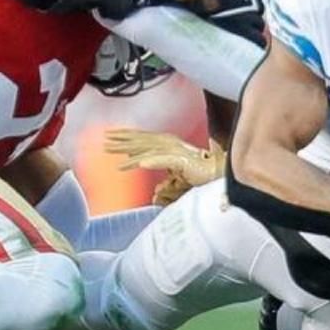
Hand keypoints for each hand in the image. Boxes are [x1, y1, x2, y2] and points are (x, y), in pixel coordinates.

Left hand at [104, 129, 225, 204]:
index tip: (112, 137)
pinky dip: (152, 160)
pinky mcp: (184, 161)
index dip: (128, 138)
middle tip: (105, 139)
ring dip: (130, 149)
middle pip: (143, 140)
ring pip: (148, 148)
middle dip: (123, 139)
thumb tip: (156, 192)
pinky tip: (139, 163)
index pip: (145, 140)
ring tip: (113, 150)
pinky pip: (164, 160)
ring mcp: (178, 152)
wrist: (225, 179)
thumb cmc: (206, 179)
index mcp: (172, 147)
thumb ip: (168, 184)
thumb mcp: (181, 181)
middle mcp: (173, 146)